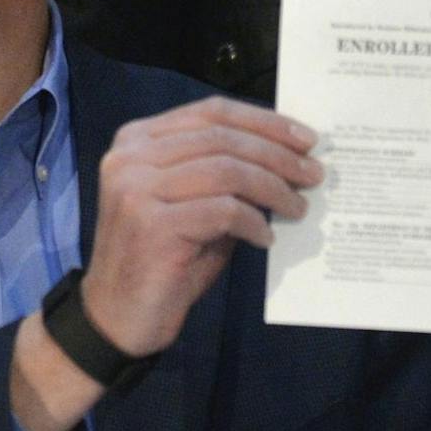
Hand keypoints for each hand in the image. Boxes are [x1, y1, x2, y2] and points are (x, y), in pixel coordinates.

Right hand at [78, 96, 321, 357]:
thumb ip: (224, 176)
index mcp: (138, 140)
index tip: (305, 138)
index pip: (211, 112)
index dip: (263, 121)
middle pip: (222, 137)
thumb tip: (287, 159)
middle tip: (313, 174)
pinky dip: (253, 222)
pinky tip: (266, 237)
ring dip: (272, 187)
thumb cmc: (163, 261)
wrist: (116, 318)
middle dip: (277, 154)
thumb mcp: (192, 206)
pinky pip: (222, 211)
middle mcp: (131, 157)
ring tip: (298, 207)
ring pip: (226, 170)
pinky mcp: (152, 225)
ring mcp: (137, 189)